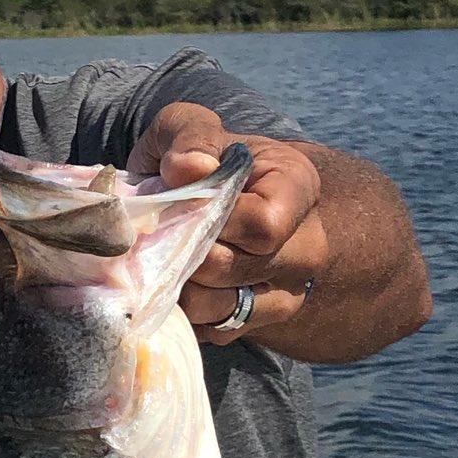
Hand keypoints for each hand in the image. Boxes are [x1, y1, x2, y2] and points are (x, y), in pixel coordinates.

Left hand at [129, 102, 325, 343]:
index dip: (212, 222)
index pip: (263, 226)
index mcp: (298, 186)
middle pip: (236, 270)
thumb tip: (188, 169)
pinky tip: (169, 280)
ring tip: (158, 256)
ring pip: (220, 307)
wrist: (203, 191)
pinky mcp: (255, 322)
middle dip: (183, 253)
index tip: (178, 204)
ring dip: (176, 285)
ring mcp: (284, 289)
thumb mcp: (188, 126)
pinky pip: (211, 330)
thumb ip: (190, 136)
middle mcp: (306, 244)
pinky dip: (180, 311)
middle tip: (152, 234)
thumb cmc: (199, 155)